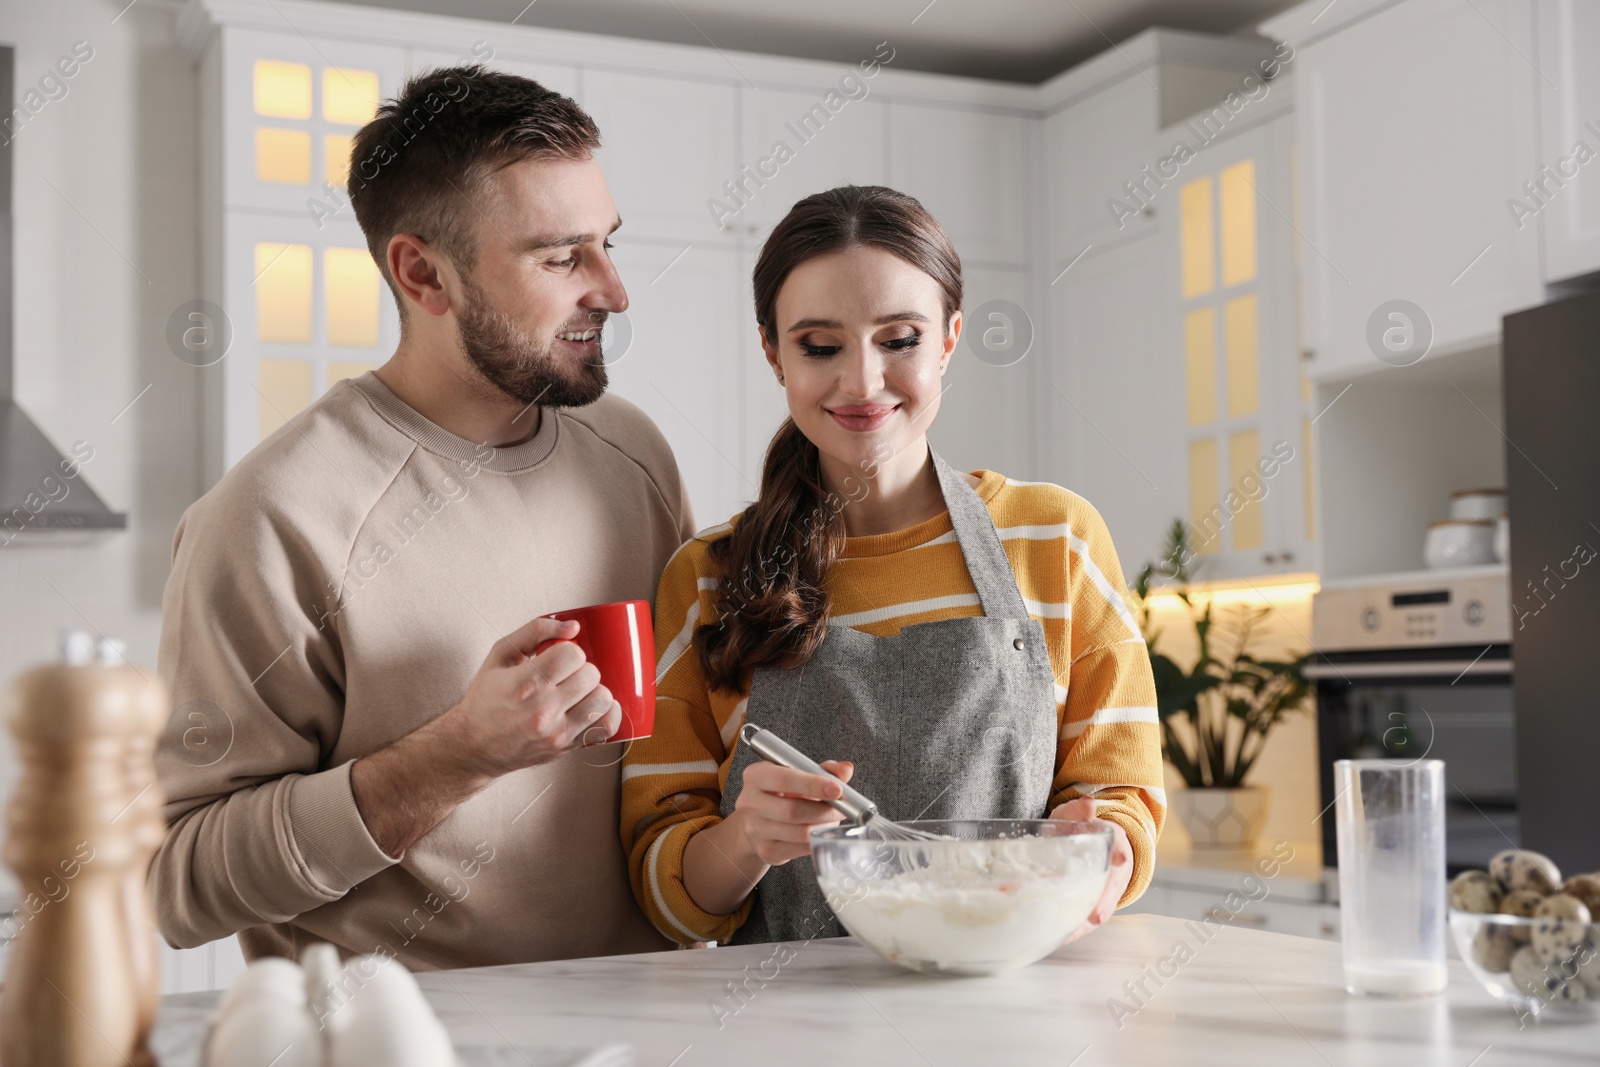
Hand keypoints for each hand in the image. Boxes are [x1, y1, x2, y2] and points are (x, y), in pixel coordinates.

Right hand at [442, 616, 620, 777]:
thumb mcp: (500, 655)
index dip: (571, 650)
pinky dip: (607, 713)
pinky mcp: (565, 748)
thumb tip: (573, 626)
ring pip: (602, 699)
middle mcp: (542, 710)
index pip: (572, 655)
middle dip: (582, 668)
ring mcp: (556, 733)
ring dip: (595, 689)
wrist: (472, 746)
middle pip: (590, 675)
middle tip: (568, 674)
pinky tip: (593, 706)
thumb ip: (535, 631)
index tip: (561, 657)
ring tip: (578, 691)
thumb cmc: (485, 699)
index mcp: (525, 683)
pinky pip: (606, 727)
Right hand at [731, 759, 855, 866]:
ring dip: (823, 826)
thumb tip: (846, 769)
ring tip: (833, 820)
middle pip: (793, 809)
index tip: (837, 790)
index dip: (813, 785)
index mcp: (756, 775)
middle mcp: (749, 802)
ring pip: (799, 832)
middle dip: (824, 810)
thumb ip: (825, 770)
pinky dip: (817, 841)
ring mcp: (755, 829)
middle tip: (842, 809)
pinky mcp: (765, 850)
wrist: (760, 821)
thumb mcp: (801, 774)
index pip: (785, 779)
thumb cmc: (784, 793)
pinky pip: (799, 849)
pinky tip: (821, 832)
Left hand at [1050, 796, 1133, 945]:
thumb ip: (1078, 811)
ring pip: (1102, 909)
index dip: (1120, 853)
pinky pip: (1086, 921)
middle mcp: (1115, 870)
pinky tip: (1058, 939)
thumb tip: (1088, 803)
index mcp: (1113, 843)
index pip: (1120, 847)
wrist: (1089, 846)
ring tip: (1069, 934)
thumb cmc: (1078, 830)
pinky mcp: (1094, 906)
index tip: (1121, 858)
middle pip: (1113, 887)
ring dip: (1086, 923)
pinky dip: (1074, 931)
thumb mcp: (1073, 815)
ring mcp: (1107, 891)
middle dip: (1105, 902)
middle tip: (1097, 916)